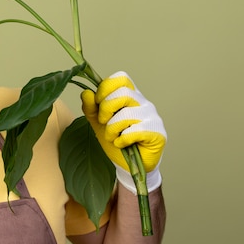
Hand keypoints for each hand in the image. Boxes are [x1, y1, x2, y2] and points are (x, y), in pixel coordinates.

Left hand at [81, 71, 166, 192]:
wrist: (128, 165)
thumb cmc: (116, 140)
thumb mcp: (98, 123)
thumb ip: (91, 108)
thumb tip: (86, 93)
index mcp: (130, 95)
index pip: (121, 78)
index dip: (105, 88)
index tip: (97, 103)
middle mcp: (143, 103)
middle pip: (123, 93)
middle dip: (106, 109)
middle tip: (103, 122)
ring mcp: (153, 117)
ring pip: (127, 114)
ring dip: (112, 128)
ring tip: (112, 137)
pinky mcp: (158, 133)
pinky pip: (136, 130)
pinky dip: (123, 139)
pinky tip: (122, 144)